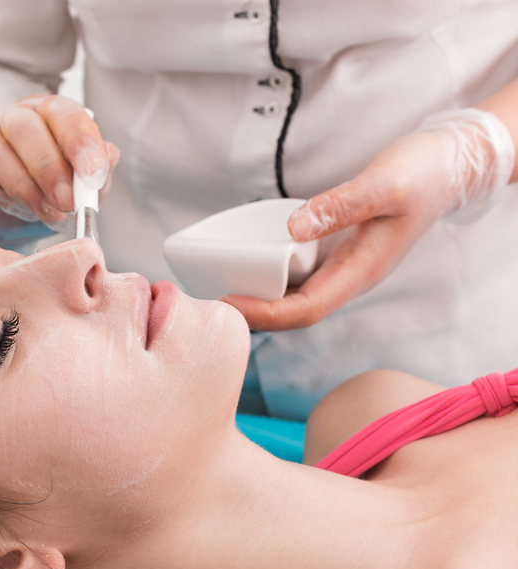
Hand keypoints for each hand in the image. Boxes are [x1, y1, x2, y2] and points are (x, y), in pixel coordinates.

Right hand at [0, 94, 119, 247]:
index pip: (64, 113)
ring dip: (24, 188)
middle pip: (25, 129)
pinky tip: (12, 209)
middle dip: (50, 169)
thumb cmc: (46, 194)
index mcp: (47, 114)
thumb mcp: (78, 185)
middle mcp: (11, 118)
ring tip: (44, 213)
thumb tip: (110, 156)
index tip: (94, 174)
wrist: (2, 219)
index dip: (80, 141)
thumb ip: (96, 172)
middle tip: (67, 203)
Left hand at [224, 108, 515, 330]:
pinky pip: (294, 273)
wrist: (446, 168)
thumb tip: (295, 225)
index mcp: (361, 272)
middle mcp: (347, 277)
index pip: (306, 310)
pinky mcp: (332, 252)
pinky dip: (265, 274)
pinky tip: (239, 264)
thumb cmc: (421, 175)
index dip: (266, 314)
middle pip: (293, 312)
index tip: (228, 304)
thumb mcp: (384, 184)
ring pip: (292, 296)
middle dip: (252, 314)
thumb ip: (342, 205)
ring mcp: (340, 266)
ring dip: (255, 298)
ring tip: (213, 289)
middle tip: (207, 303)